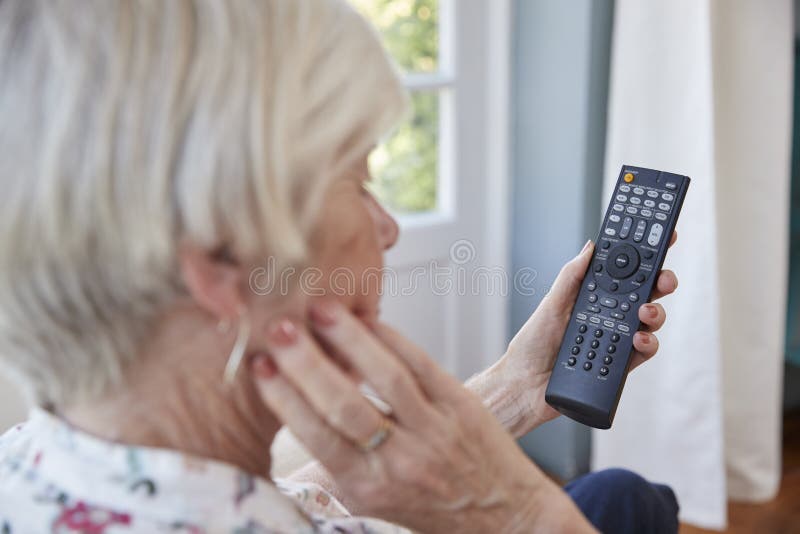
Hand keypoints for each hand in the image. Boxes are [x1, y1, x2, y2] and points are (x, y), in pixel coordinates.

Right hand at [251, 300, 595, 533]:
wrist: (503, 515)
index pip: (316, 436)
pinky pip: (420, 364)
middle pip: (343, 405)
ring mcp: (434, 430)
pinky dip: (391, 338)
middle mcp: (400, 461)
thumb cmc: (433, 508)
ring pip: (383, 377)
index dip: (283, 398)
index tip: (259, 366)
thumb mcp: (375, 501)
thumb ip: (337, 466)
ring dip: (348, 339)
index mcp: (368, 487)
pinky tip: (367, 319)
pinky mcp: (460, 405)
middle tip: (279, 330)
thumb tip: (292, 422)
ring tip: (319, 310)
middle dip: (306, 364)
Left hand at [474, 234, 678, 436]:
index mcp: (593, 298)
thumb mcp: (551, 304)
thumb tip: (592, 247)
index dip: (644, 257)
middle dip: (661, 282)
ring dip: (656, 312)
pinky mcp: (620, 365)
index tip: (662, 238)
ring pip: (649, 322)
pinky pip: (643, 352)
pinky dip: (647, 343)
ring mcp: (616, 340)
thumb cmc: (532, 344)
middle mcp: (608, 316)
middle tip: (664, 278)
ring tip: (645, 311)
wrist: (525, 385)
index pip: (624, 274)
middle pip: (644, 295)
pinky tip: (638, 339)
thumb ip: (572, 276)